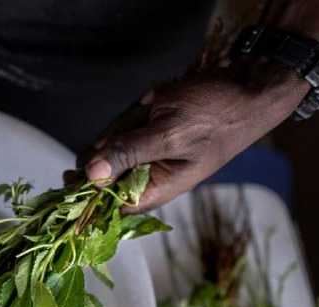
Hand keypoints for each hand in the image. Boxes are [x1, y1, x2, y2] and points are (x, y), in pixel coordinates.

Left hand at [83, 65, 308, 211]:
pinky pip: (125, 128)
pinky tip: (152, 103)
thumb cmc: (216, 115)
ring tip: (150, 111)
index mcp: (155, 190)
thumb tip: (91, 174)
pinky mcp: (149, 134)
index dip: (84, 197)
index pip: (106, 207)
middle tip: (126, 131)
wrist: (249, 87)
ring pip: (110, 148)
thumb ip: (129, 153)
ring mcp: (148, 155)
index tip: (70, 176)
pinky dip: (132, 114)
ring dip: (121, 127)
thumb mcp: (169, 133)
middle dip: (106, 150)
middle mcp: (148, 177)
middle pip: (101, 175)